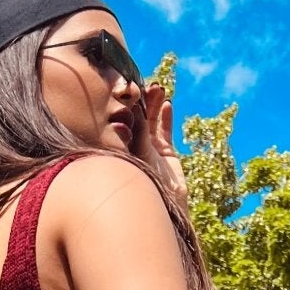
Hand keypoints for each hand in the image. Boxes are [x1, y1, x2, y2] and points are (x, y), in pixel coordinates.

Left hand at [132, 82, 186, 201]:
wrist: (166, 204)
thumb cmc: (146, 183)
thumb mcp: (140, 156)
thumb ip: (137, 135)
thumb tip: (130, 112)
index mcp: (122, 148)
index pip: (124, 121)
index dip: (128, 105)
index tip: (129, 88)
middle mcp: (135, 147)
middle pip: (138, 118)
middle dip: (144, 101)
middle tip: (147, 85)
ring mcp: (151, 149)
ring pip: (153, 122)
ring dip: (156, 105)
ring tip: (160, 89)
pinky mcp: (166, 153)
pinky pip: (165, 131)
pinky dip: (166, 118)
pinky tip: (167, 104)